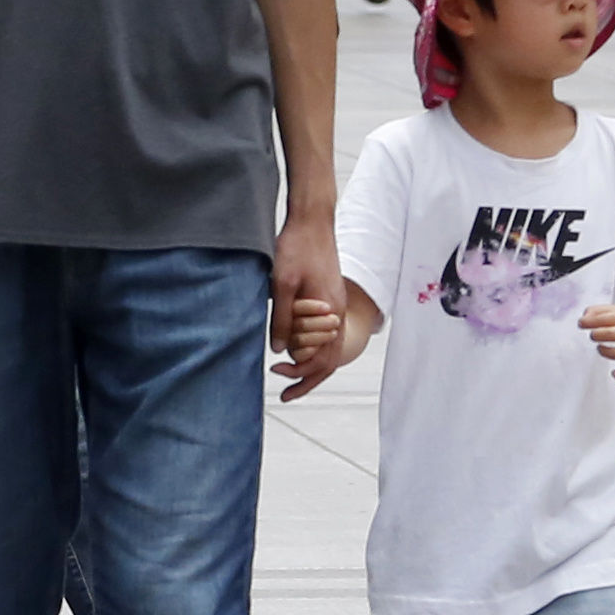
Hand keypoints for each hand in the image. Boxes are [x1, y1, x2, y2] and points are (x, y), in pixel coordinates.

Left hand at [272, 208, 343, 390]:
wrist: (312, 220)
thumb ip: (282, 319)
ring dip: (311, 366)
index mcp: (330, 311)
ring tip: (290, 377)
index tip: (276, 372)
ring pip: (330, 349)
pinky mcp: (330, 299)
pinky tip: (297, 350)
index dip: (299, 372)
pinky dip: (314, 349)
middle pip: (330, 360)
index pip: (322, 358)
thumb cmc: (297, 248)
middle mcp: (338, 313)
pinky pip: (327, 334)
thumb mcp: (283, 284)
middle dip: (307, 379)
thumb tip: (279, 351)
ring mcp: (336, 306)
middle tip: (285, 394)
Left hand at [580, 302, 614, 386]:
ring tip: (600, 348)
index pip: (609, 318)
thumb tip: (584, 318)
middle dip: (598, 334)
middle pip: (614, 334)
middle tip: (592, 335)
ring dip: (605, 351)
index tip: (581, 323)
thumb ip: (599, 311)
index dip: (592, 321)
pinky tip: (614, 373)